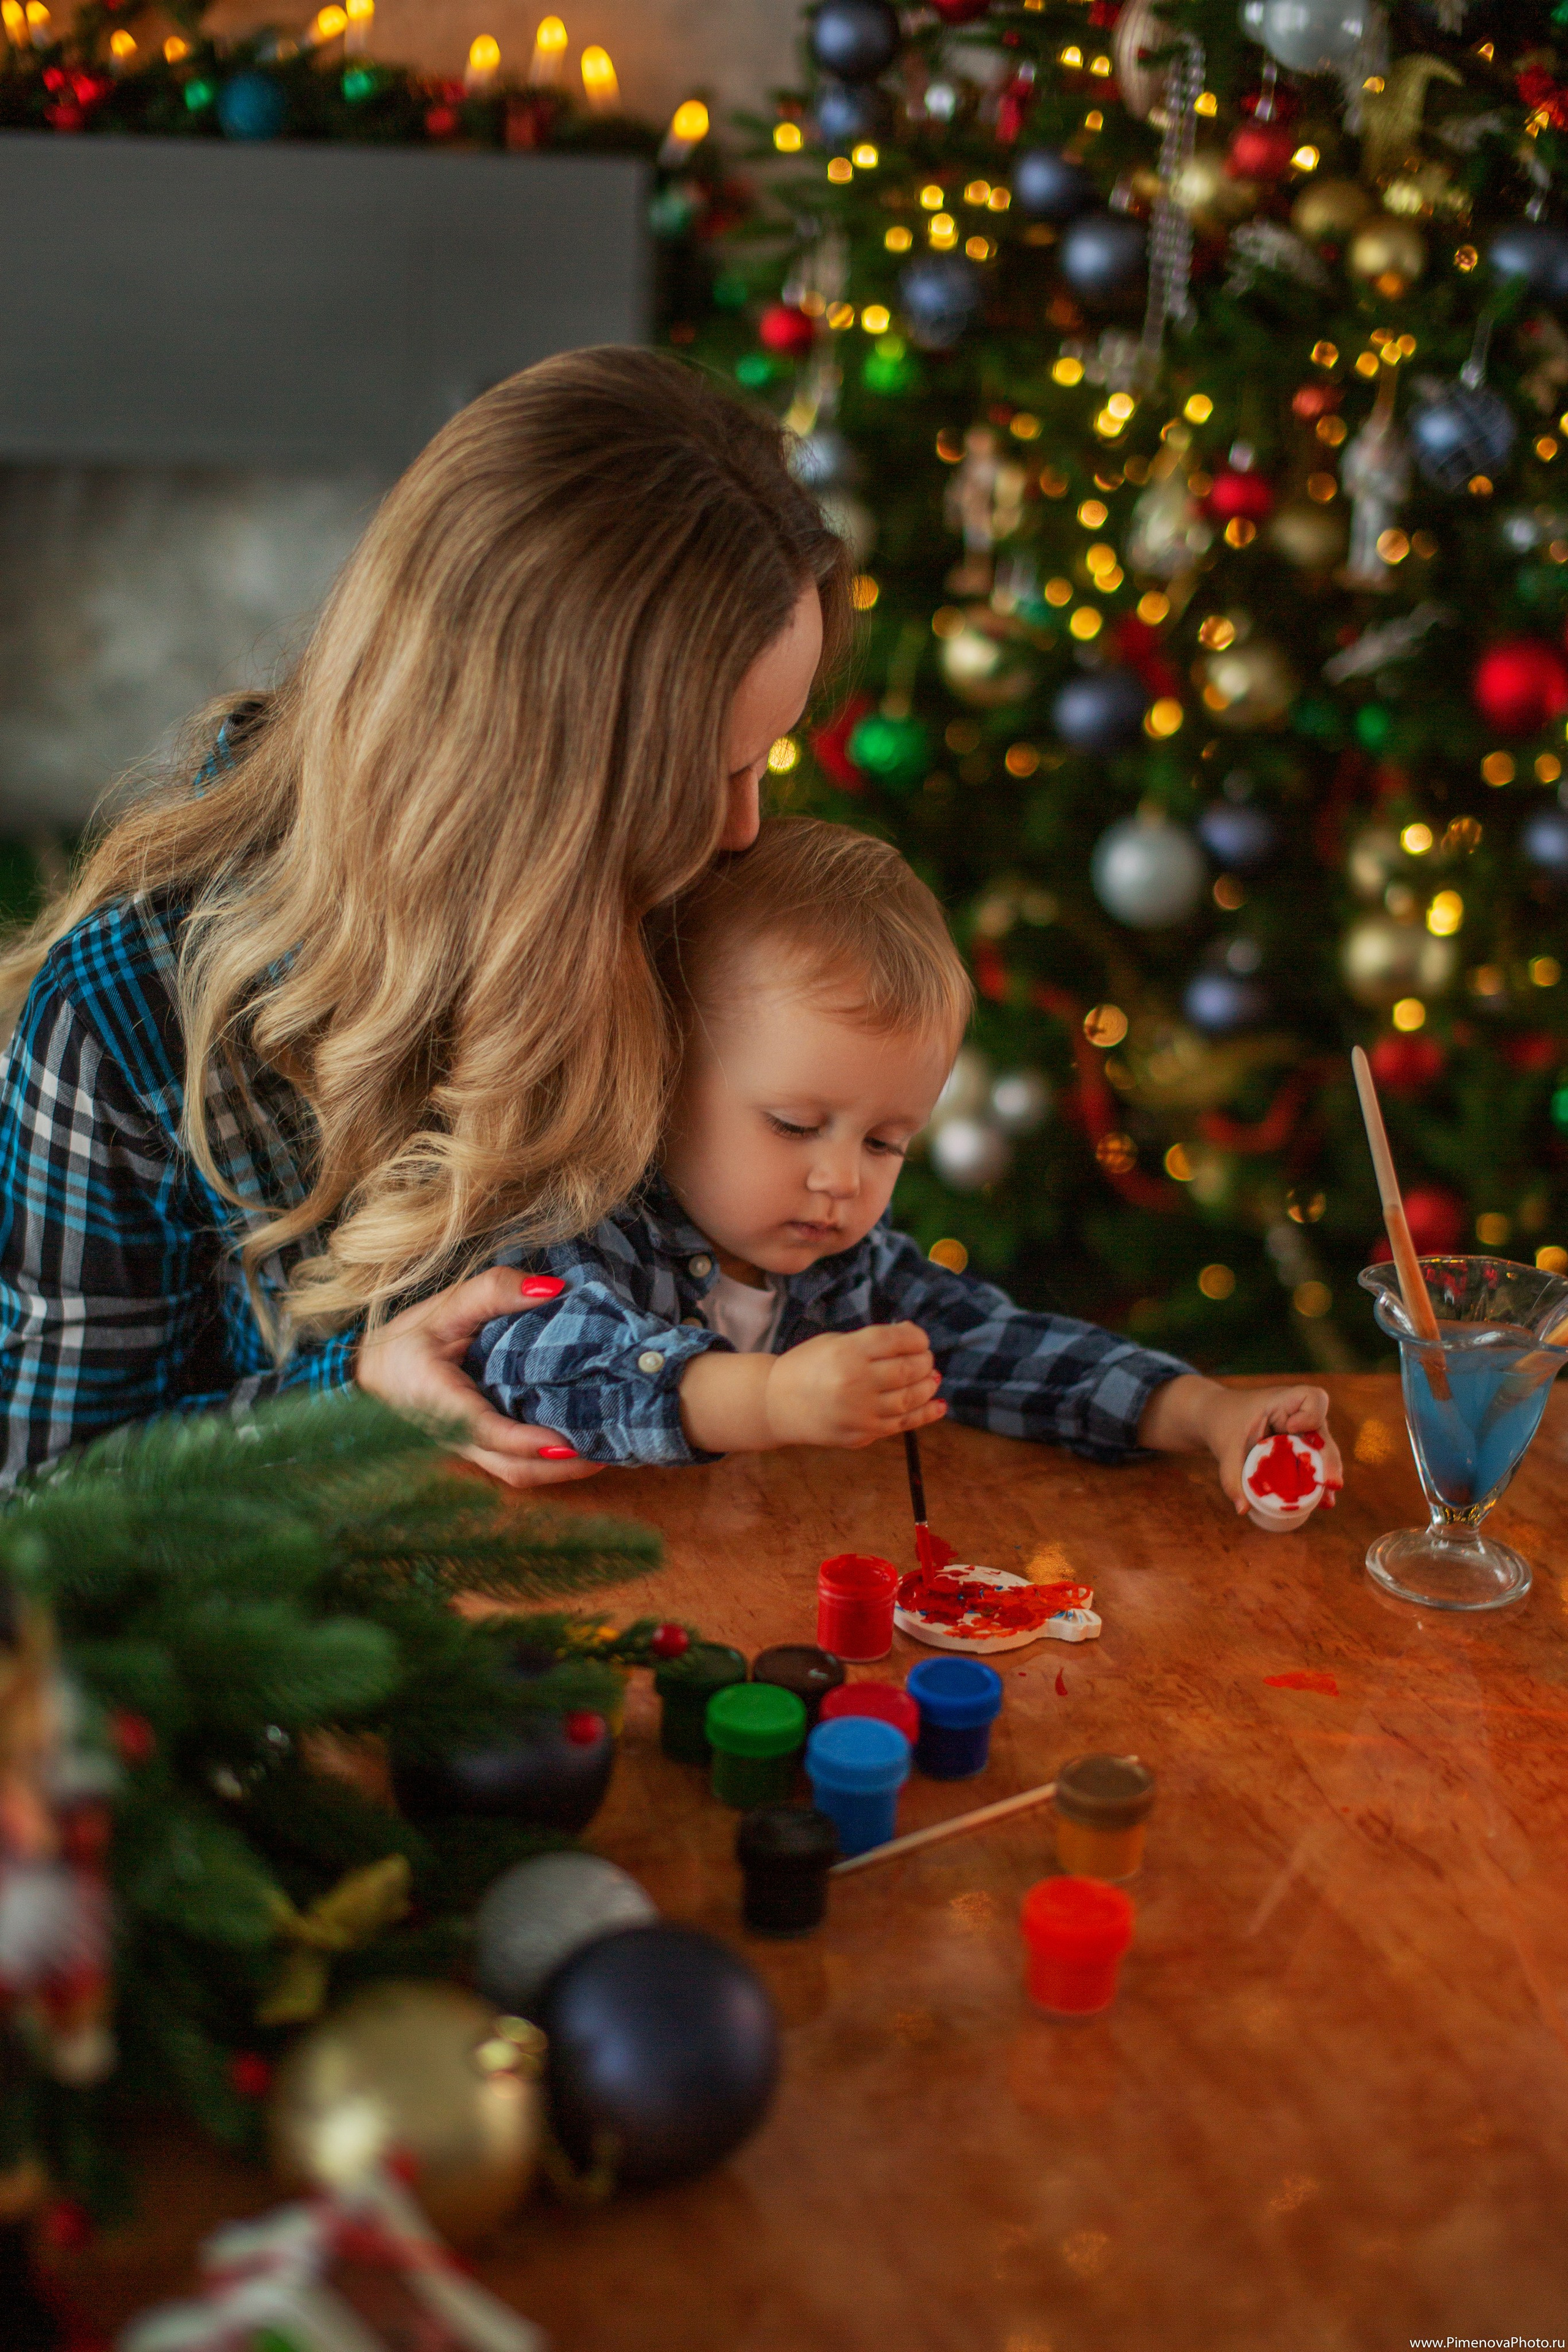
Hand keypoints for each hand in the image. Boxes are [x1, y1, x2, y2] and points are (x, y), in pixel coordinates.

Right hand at [354, 1267, 603, 1490]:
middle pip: (511, 1468)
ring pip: (514, 1473)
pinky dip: (546, 1462)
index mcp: (439, 1401)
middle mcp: (453, 1435)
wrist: (367, 1375)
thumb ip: (493, 1292)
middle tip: (610, 1449)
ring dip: (560, 1471)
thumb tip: (554, 1289)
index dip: (527, 1442)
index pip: (487, 1431)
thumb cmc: (405, 1340)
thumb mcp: (444, 1307)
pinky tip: (578, 1444)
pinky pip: (511, 1464)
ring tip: (605, 1450)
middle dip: (561, 1467)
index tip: (566, 1441)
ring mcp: (464, 1448)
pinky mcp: (473, 1449)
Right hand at [764, 1323, 945, 1450]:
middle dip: (924, 1363)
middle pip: (906, 1370)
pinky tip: (938, 1405)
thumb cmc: (807, 1366)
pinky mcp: (861, 1434)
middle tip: (926, 1360)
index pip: (895, 1340)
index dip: (916, 1338)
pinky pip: (901, 1424)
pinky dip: (925, 1414)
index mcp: (847, 1352)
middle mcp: (854, 1382)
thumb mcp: (834, 1342)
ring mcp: (858, 1412)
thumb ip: (871, 1342)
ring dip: (927, 1387)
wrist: (776, 1404)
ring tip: (932, 1378)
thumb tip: (913, 1340)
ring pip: (908, 1399)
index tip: (920, 1339)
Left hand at [1138, 1373, 1342, 1514]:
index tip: (1292, 1428)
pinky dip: (1317, 1481)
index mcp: (1282, 1402)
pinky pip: (1313, 1462)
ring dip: (1327, 1474)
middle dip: (1329, 1459)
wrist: (1219, 1419)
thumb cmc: (1224, 1425)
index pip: (1312, 1397)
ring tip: (1326, 1501)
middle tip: (1331, 1484)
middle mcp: (1299, 1415)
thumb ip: (1231, 1477)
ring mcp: (1302, 1432)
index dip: (1310, 1413)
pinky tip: (1322, 1504)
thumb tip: (1243, 1510)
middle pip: (1323, 1432)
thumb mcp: (1225, 1448)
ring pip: (1322, 1451)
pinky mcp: (1299, 1448)